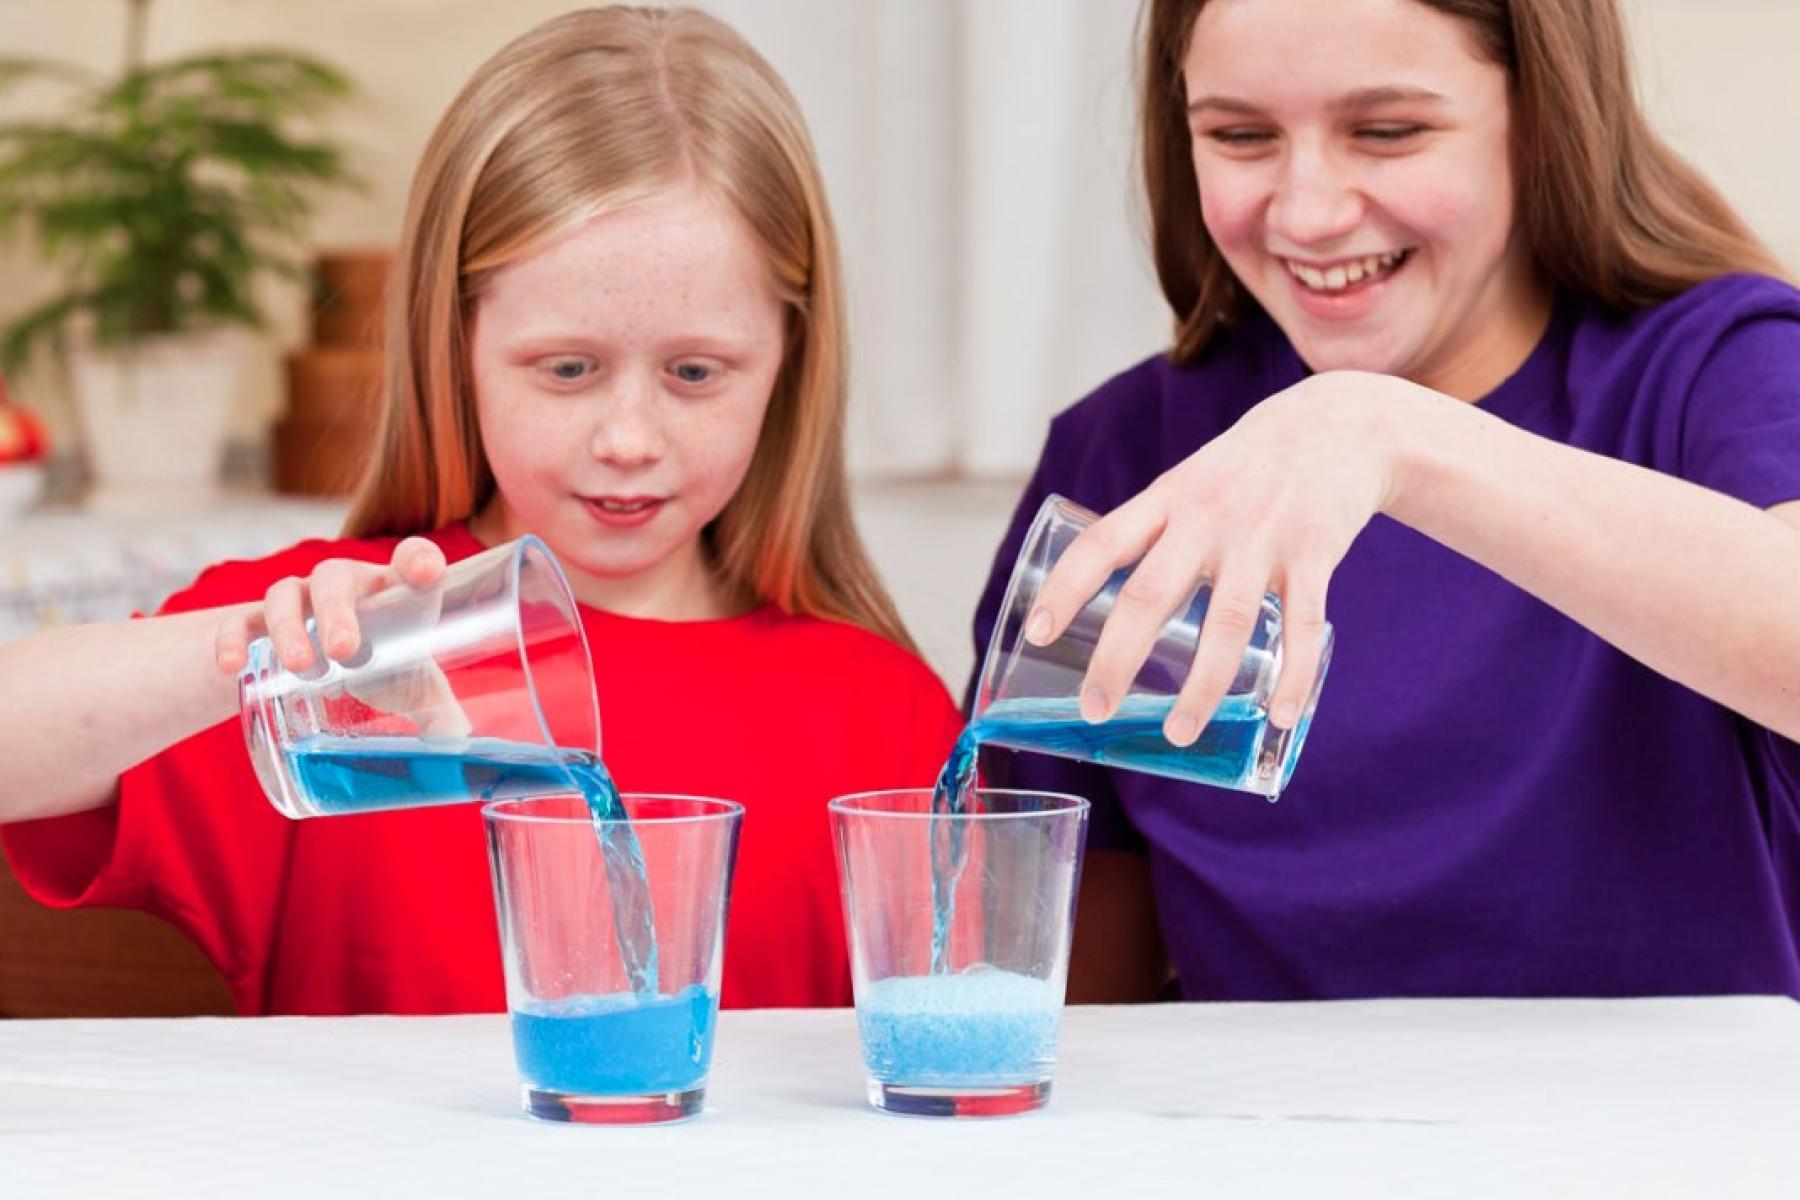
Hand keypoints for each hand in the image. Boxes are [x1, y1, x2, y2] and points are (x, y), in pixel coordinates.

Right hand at [214, 537, 469, 737]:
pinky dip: (231, 640)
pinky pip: (237, 622)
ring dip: (290, 627)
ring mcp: (299, 599)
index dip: (418, 560)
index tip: (425, 572)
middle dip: (339, 611)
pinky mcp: (257, 622)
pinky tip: (230, 667)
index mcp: (393, 591)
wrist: (321, 658)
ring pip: (285, 595)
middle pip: (337, 578)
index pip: (411, 559)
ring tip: (299, 666)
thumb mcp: (413, 685)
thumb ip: (440, 711)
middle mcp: (346, 585)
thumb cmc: (382, 662)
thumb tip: (459, 744)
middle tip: (345, 651)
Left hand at [1024, 371, 1410, 743]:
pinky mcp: (1314, 554)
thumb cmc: (1248, 467)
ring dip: (1201, 687)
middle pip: (1151, 595)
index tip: (1036, 633)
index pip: (1101, 544)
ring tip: (1179, 734)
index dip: (1064, 588)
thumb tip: (1117, 608)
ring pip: (1226, 623)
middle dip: (1117, 658)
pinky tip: (1278, 717)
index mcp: (1167, 499)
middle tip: (1094, 710)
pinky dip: (1292, 677)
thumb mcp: (1191, 482)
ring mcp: (1263, 538)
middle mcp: (1207, 518)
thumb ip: (1157, 534)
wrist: (1341, 424)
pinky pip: (1303, 627)